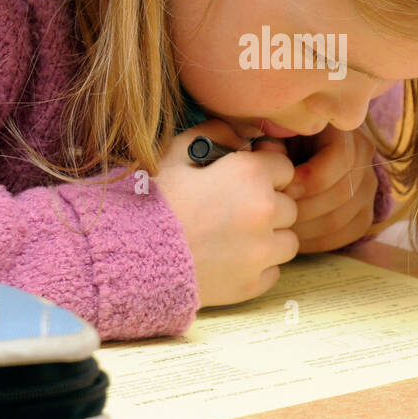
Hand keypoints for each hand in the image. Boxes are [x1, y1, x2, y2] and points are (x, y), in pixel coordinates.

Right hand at [153, 119, 298, 307]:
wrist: (128, 255)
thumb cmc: (151, 199)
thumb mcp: (176, 152)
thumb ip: (214, 133)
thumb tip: (241, 137)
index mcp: (250, 175)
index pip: (285, 168)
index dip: (266, 173)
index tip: (246, 181)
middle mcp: (264, 212)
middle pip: (289, 206)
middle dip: (269, 206)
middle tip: (235, 211)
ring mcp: (261, 252)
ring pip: (288, 241)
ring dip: (270, 238)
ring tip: (237, 238)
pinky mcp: (251, 285)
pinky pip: (273, 272)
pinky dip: (258, 267)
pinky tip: (230, 260)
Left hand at [280, 125, 377, 253]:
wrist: (296, 150)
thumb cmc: (282, 138)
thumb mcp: (277, 131)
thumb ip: (274, 141)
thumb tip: (268, 152)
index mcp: (345, 129)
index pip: (340, 159)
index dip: (308, 179)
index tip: (280, 189)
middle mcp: (364, 156)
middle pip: (342, 192)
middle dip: (303, 208)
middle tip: (275, 216)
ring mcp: (368, 185)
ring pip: (343, 217)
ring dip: (307, 228)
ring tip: (280, 230)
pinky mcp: (365, 211)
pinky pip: (348, 234)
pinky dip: (320, 242)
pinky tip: (296, 240)